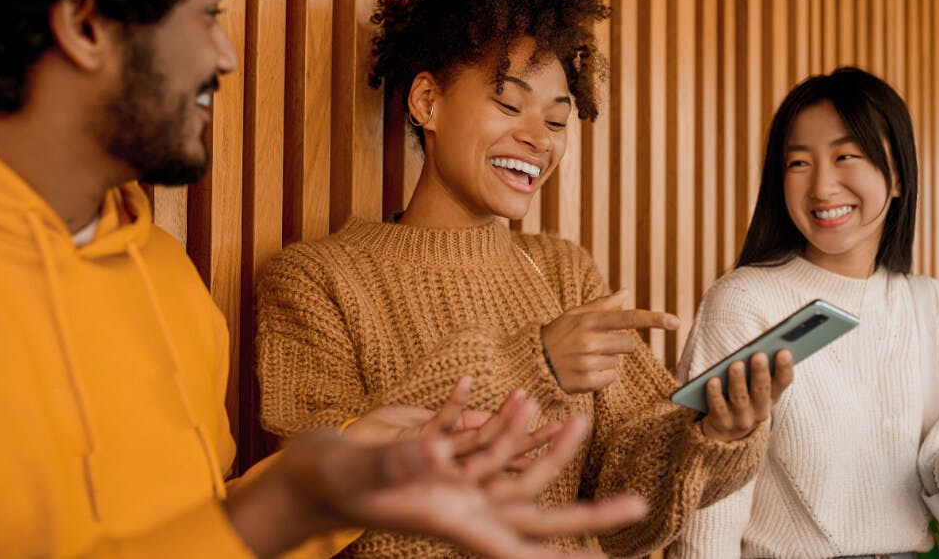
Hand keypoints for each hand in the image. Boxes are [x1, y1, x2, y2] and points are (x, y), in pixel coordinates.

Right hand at [226, 383, 647, 557]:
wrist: (298, 476)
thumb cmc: (321, 482)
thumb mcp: (357, 472)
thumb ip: (397, 464)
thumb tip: (439, 456)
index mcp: (450, 521)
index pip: (518, 547)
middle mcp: (460, 505)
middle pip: (535, 513)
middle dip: (585, 513)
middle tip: (640, 505)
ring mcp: (451, 483)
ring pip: (513, 470)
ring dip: (541, 444)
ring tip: (574, 419)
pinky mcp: (436, 457)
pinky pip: (476, 440)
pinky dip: (493, 419)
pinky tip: (505, 395)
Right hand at [541, 289, 679, 393]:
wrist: (531, 362)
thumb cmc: (557, 335)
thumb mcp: (574, 315)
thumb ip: (601, 305)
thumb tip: (625, 292)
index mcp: (589, 321)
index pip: (628, 318)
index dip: (653, 319)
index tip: (675, 321)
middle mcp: (589, 341)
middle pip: (629, 344)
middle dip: (619, 345)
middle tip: (598, 344)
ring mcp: (588, 363)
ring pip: (618, 362)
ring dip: (608, 361)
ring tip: (586, 358)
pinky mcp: (586, 382)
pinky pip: (610, 379)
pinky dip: (601, 377)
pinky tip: (584, 371)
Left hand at [699, 350, 793, 441]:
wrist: (725, 433)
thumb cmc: (743, 400)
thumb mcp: (755, 389)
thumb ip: (760, 371)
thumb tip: (759, 345)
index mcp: (771, 397)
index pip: (783, 382)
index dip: (784, 368)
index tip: (784, 351)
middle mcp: (759, 410)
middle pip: (761, 390)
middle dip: (760, 372)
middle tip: (759, 355)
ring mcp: (741, 419)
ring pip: (740, 398)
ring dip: (738, 381)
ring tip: (736, 364)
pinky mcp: (721, 423)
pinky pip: (717, 407)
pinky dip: (715, 394)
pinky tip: (712, 380)